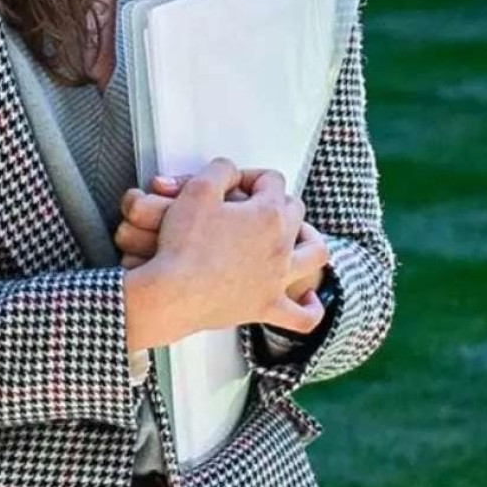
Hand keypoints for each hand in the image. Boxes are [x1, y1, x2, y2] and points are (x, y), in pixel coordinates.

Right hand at [122, 161, 331, 344]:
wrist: (173, 293)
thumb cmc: (183, 246)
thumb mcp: (197, 190)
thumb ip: (220, 170)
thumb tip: (230, 171)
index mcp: (267, 214)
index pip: (271, 180)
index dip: (251, 176)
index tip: (232, 184)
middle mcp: (280, 244)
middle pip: (294, 210)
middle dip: (277, 201)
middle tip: (254, 205)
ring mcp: (277, 278)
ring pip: (314, 254)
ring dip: (310, 240)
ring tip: (300, 236)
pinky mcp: (266, 307)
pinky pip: (302, 315)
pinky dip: (310, 307)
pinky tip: (309, 299)